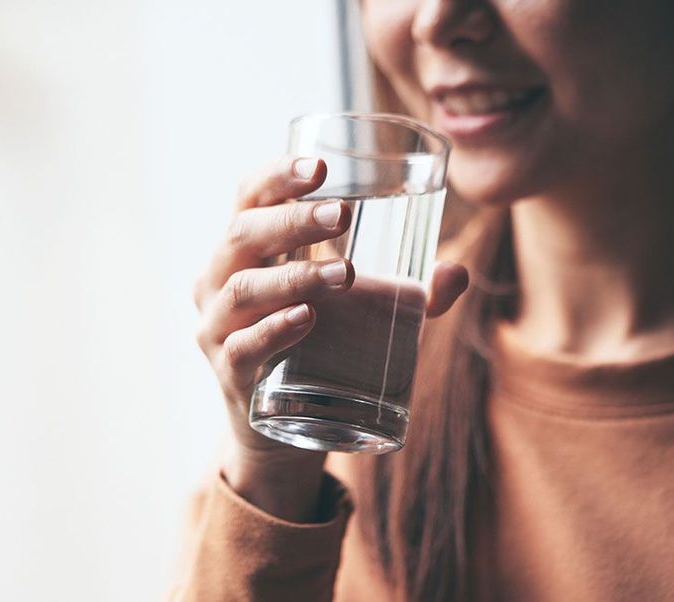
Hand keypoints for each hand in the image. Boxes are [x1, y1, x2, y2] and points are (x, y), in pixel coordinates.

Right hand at [193, 156, 468, 519]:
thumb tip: (456, 274)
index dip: (277, 175)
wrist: (279, 429)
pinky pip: (243, 347)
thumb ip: (403, 294)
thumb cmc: (314, 348)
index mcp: (245, 250)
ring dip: (295, 276)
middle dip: (293, 221)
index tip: (320, 165)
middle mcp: (218, 280)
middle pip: (243, 235)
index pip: (248, 197)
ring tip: (346, 274)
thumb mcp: (352, 312)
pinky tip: (307, 319)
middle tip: (344, 215)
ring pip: (242, 290)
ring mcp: (217, 327)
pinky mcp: (228, 373)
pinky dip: (274, 331)